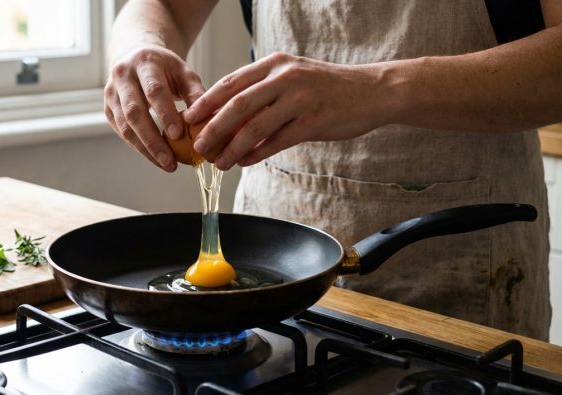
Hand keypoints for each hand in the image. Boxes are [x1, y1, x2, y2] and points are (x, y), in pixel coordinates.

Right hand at [104, 45, 205, 171]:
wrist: (136, 56)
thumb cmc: (165, 68)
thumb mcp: (183, 71)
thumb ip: (195, 92)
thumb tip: (207, 119)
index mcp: (145, 62)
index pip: (154, 90)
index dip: (165, 113)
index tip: (178, 135)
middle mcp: (123, 76)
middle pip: (134, 112)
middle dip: (152, 140)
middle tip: (170, 161)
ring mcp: (112, 93)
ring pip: (124, 126)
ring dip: (145, 149)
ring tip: (166, 164)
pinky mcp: (108, 108)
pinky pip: (122, 132)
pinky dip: (139, 147)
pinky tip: (155, 157)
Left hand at [183, 52, 391, 169]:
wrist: (371, 91)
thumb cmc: (326, 88)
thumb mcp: (292, 77)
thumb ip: (262, 92)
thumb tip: (226, 116)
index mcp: (275, 64)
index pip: (231, 83)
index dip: (206, 102)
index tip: (189, 118)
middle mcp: (285, 78)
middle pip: (238, 106)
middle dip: (213, 128)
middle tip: (198, 146)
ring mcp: (300, 100)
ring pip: (255, 127)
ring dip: (232, 148)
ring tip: (219, 162)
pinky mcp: (314, 122)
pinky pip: (278, 141)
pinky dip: (258, 153)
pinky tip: (245, 162)